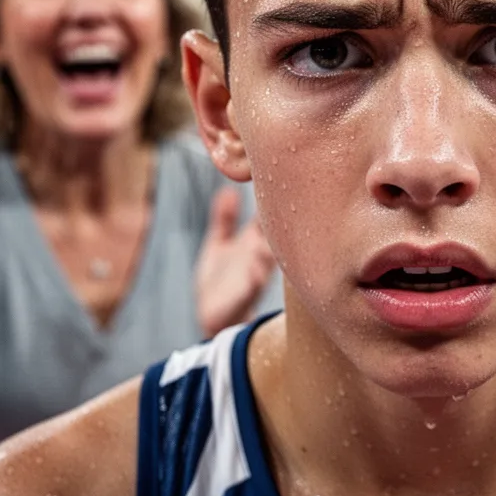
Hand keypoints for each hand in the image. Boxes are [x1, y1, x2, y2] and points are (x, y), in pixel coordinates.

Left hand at [195, 187, 277, 336]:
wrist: (212, 317)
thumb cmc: (220, 281)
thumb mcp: (218, 244)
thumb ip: (224, 219)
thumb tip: (229, 190)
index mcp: (254, 242)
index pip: (268, 216)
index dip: (272, 200)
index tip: (280, 179)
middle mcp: (258, 256)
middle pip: (274, 235)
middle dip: (279, 221)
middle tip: (283, 203)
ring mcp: (254, 275)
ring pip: (268, 259)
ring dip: (267, 248)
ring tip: (264, 236)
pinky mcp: (244, 295)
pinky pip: (253, 285)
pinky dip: (255, 276)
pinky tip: (254, 266)